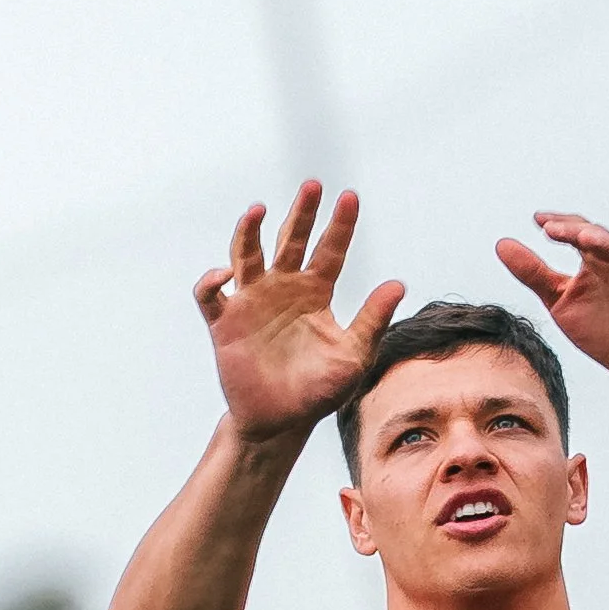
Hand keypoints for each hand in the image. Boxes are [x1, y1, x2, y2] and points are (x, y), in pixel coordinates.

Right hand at [194, 184, 402, 444]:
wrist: (281, 424)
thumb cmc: (319, 391)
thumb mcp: (353, 357)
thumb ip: (372, 320)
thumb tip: (398, 283)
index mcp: (315, 293)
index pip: (330, 250)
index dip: (339, 224)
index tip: (350, 197)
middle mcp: (282, 289)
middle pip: (289, 239)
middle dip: (301, 212)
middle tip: (313, 185)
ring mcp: (251, 302)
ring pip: (246, 255)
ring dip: (248, 232)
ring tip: (257, 210)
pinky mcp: (224, 323)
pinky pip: (210, 295)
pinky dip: (211, 281)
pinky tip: (225, 275)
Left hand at [496, 214, 608, 401]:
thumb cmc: (602, 332)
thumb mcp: (560, 302)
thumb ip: (534, 274)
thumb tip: (501, 243)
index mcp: (597, 262)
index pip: (580, 233)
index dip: (561, 225)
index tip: (537, 220)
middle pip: (602, 239)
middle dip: (578, 232)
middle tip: (552, 229)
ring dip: (608, 245)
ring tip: (584, 239)